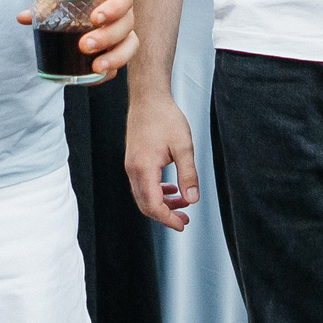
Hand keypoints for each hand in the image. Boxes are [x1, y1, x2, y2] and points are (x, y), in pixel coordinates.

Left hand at [16, 0, 139, 81]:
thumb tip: (23, 18)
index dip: (114, 8)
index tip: (94, 18)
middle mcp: (123, 8)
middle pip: (126, 25)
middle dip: (107, 38)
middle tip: (84, 45)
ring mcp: (122, 28)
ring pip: (129, 45)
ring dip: (115, 58)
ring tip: (96, 68)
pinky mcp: (116, 44)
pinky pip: (121, 59)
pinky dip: (111, 69)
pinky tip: (94, 75)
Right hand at [124, 86, 198, 228]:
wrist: (148, 98)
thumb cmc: (165, 117)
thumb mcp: (183, 146)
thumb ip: (188, 175)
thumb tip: (192, 199)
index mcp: (144, 168)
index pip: (153, 204)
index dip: (167, 219)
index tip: (182, 225)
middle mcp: (133, 169)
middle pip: (145, 204)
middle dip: (165, 215)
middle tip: (184, 220)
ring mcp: (131, 165)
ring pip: (143, 195)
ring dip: (162, 204)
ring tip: (182, 203)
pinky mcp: (133, 160)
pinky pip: (142, 184)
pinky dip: (156, 192)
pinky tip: (171, 189)